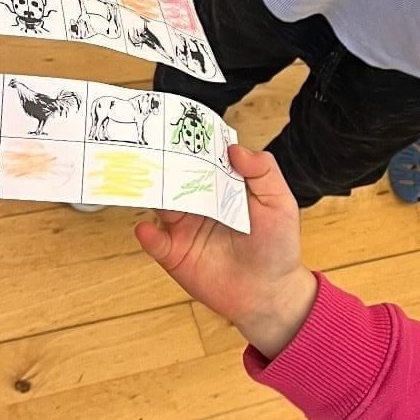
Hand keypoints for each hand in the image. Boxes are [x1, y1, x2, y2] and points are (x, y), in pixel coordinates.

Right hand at [135, 146, 316, 356]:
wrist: (270, 293)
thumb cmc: (277, 246)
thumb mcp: (279, 203)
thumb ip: (263, 172)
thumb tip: (234, 148)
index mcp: (222, 185)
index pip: (201, 158)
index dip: (190, 143)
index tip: (176, 126)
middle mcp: (199, 202)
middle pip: (174, 176)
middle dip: (162, 163)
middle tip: (147, 148)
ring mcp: (184, 227)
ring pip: (160, 204)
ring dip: (150, 193)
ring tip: (140, 181)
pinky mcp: (174, 254)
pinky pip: (155, 242)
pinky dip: (148, 234)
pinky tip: (147, 229)